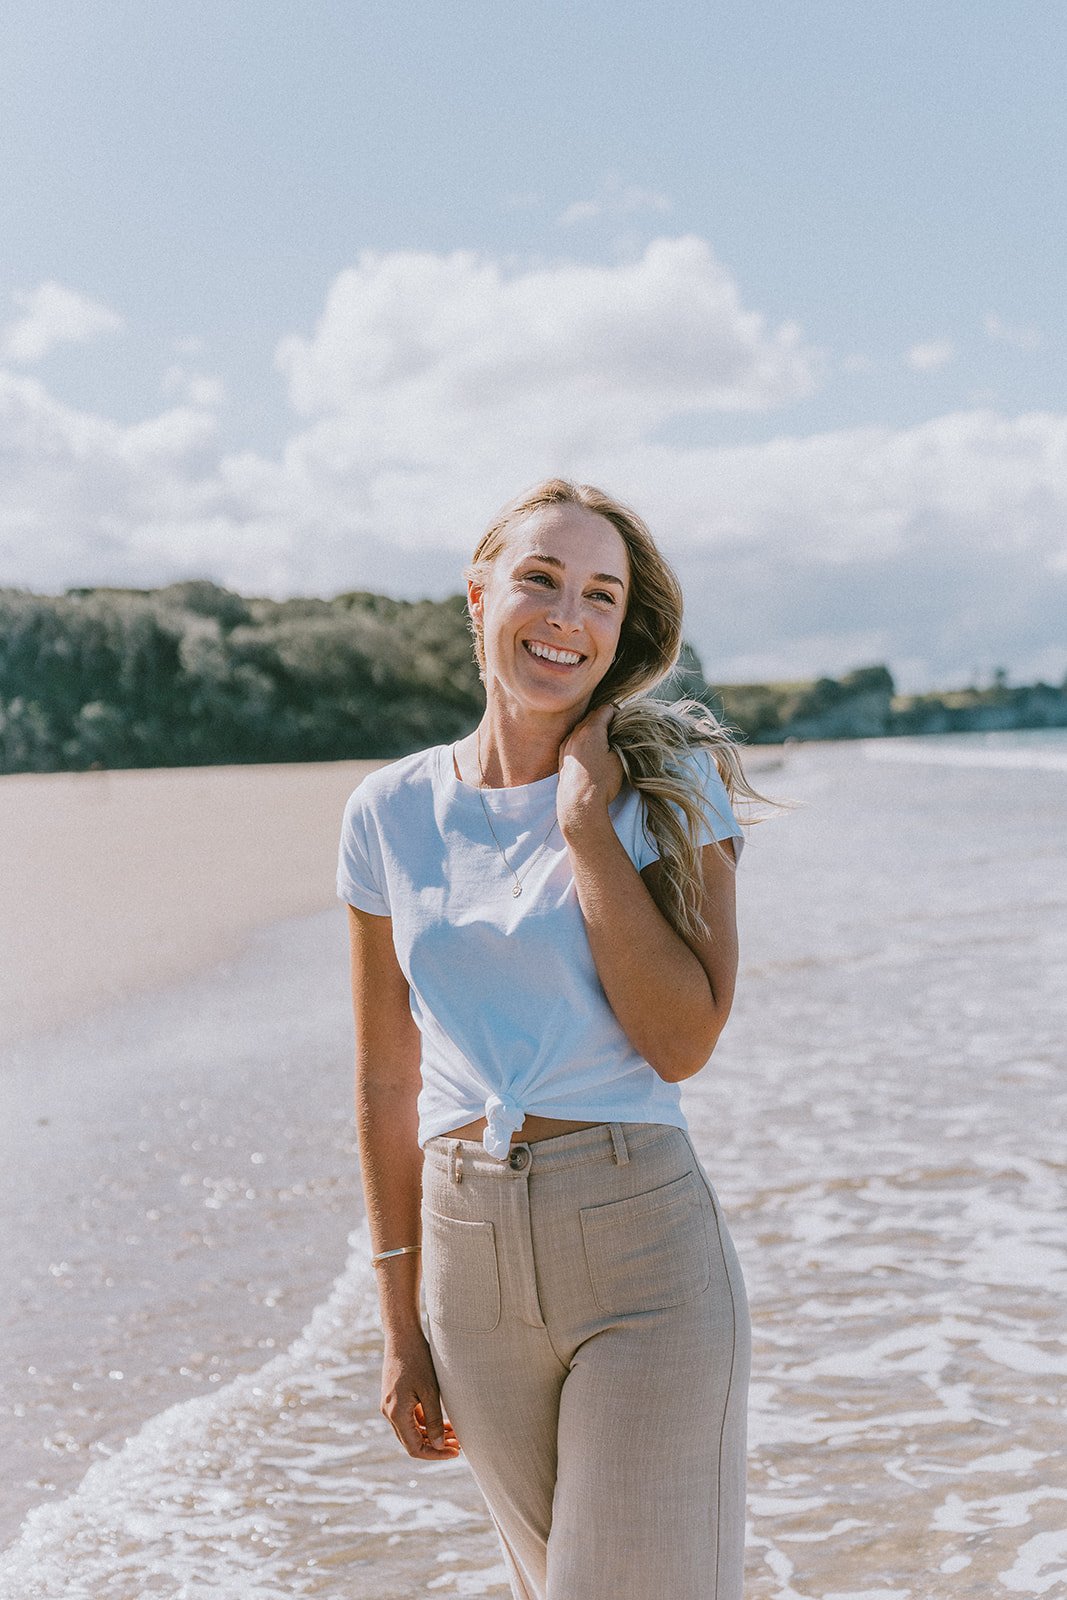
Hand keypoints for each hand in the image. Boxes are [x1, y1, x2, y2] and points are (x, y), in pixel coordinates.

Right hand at [381, 1326, 460, 1459]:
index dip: (435, 1454)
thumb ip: (434, 1420)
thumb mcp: (430, 1391)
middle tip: (459, 1445)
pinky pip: (410, 1418)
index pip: (415, 1448)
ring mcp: (390, 1406)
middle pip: (413, 1442)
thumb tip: (439, 1445)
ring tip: (456, 1435)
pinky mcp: (394, 1398)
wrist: (402, 1336)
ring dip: (432, 1435)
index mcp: (396, 1413)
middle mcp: (389, 1413)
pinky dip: (426, 1423)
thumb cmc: (418, 1360)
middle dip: (436, 1446)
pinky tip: (445, 1422)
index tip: (455, 1452)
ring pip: (412, 1431)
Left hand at [557, 704, 623, 838]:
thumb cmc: (602, 782)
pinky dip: (583, 740)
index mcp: (591, 730)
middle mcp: (575, 733)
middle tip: (617, 733)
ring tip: (604, 744)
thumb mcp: (619, 759)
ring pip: (581, 727)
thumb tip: (620, 733)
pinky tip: (590, 753)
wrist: (578, 804)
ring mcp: (566, 744)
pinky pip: (573, 739)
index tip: (624, 724)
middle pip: (592, 716)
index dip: (618, 714)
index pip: (606, 709)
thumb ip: (620, 740)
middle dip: (605, 720)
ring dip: (593, 730)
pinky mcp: (561, 756)